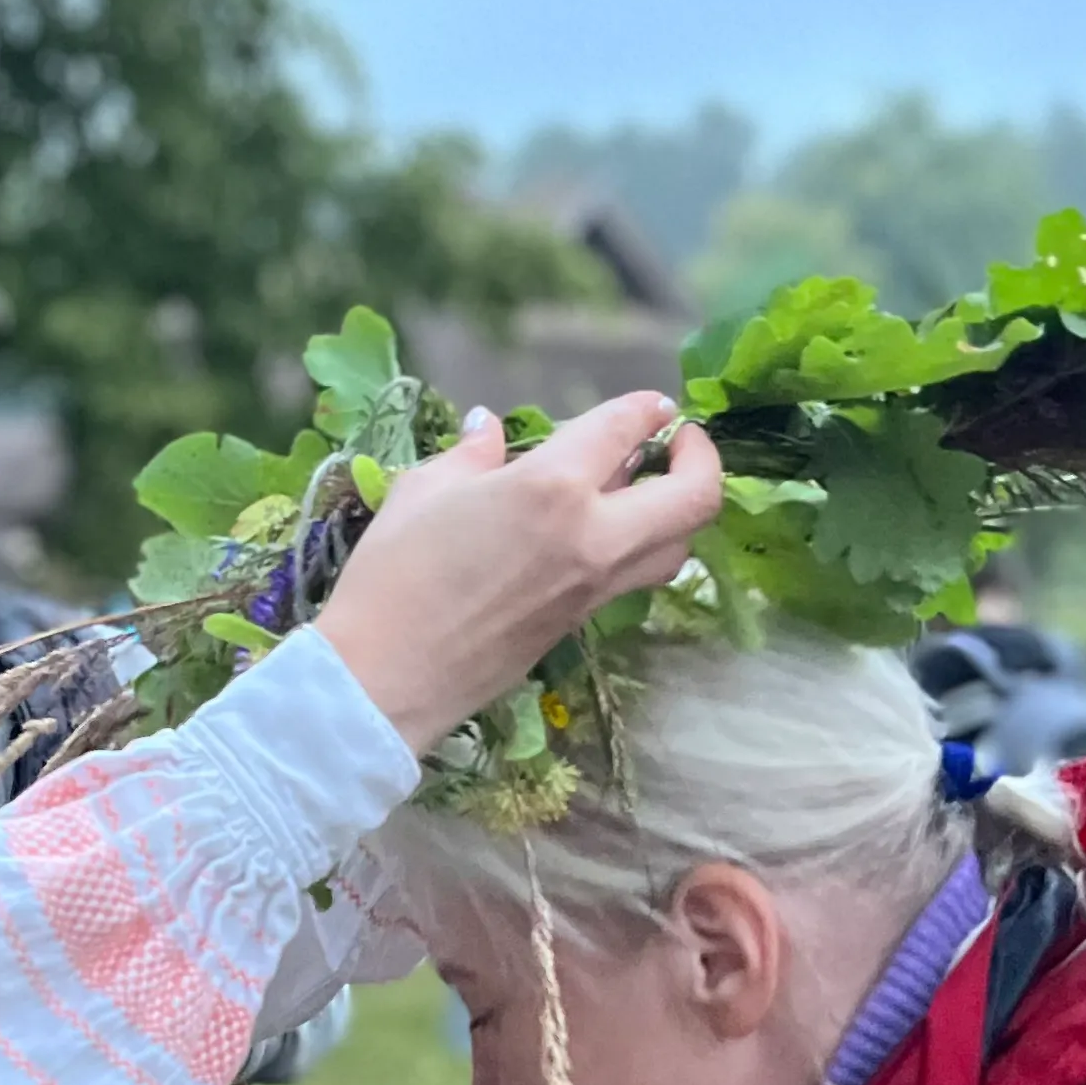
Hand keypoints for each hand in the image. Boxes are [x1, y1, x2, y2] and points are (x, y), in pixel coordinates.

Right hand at [315, 393, 723, 752]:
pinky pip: (637, 576)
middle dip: (702, 459)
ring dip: (678, 511)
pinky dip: (641, 547)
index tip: (652, 405)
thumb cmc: (391, 576)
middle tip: (679, 444)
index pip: (626, 429)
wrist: (383, 679)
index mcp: (552, 487)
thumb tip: (487, 428)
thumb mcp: (424, 491)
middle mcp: (593, 535)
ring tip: (648, 491)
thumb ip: (471, 455)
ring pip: (678, 546)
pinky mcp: (583, 623)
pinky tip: (604, 533)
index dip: (648, 408)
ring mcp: (595, 586)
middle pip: (694, 496)